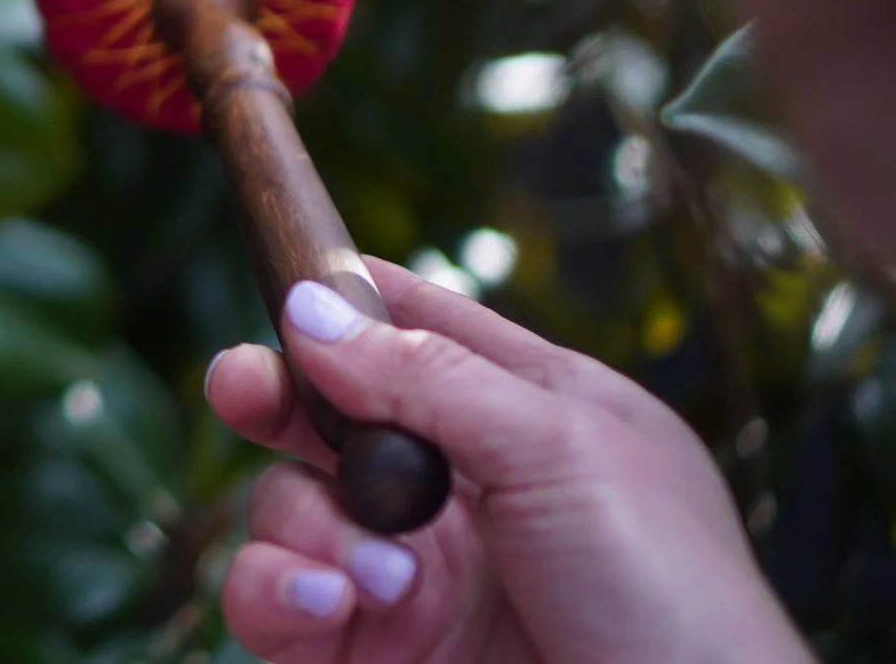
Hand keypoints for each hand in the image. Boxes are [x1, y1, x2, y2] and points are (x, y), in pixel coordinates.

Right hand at [205, 259, 807, 663]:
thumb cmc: (673, 600)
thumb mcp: (565, 451)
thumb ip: (430, 375)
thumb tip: (309, 310)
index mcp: (526, 414)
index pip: (412, 325)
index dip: (341, 300)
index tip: (283, 289)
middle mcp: (458, 490)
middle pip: (324, 414)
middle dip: (272, 395)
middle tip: (242, 390)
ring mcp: (409, 576)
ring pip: (286, 506)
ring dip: (302, 522)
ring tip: (371, 573)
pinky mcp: (369, 652)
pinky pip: (272, 602)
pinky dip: (275, 592)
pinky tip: (329, 603)